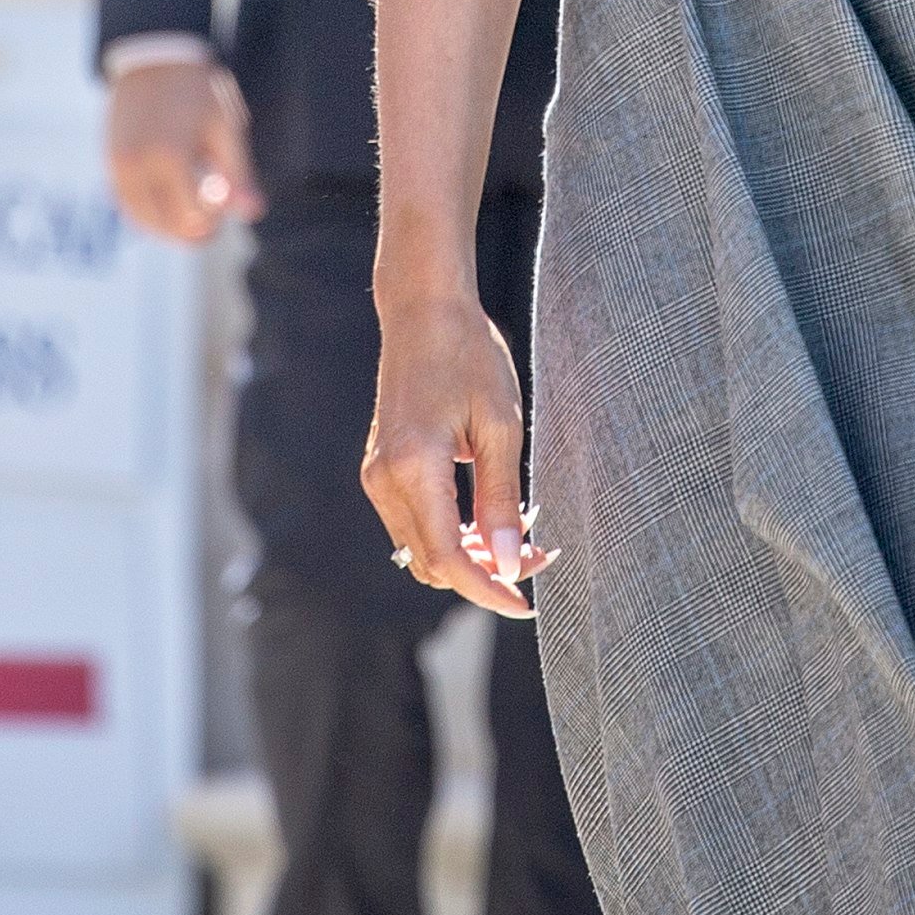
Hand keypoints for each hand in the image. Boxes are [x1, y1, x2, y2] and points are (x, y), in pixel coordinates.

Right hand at [104, 53, 263, 241]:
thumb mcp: (225, 128)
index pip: (193, 218)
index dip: (214, 220)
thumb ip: (239, 175)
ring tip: (190, 213)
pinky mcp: (109, 162)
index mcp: (171, 156)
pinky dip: (146, 213)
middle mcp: (138, 165)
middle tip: (212, 222)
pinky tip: (168, 203)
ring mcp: (118, 165)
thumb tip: (254, 214)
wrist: (154, 59)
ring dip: (167, 228)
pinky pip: (126, 203)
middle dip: (191, 232)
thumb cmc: (197, 93)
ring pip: (141, 220)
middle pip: (164, 226)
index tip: (225, 203)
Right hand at [362, 280, 542, 620]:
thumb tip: (508, 564)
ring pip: (422, 549)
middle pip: (433, 562)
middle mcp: (384, 479)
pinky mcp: (380, 470)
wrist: (422, 312)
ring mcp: (377, 476)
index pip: (448, 558)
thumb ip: (501, 500)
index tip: (525, 602)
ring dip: (470, 556)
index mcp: (414, 467)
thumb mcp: (501, 426)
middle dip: (485, 573)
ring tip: (520, 536)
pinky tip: (489, 518)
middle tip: (538, 555)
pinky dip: (452, 533)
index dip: (487, 590)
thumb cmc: (468, 357)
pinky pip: (415, 524)